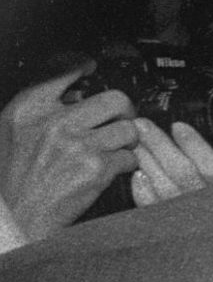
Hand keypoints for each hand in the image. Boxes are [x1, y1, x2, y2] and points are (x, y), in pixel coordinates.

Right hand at [0, 67, 138, 239]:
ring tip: (115, 148)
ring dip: (127, 140)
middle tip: (120, 118)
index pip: (64, 70)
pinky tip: (111, 169)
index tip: (91, 66)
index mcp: (30, 109)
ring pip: (128, 129)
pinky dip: (125, 164)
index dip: (82, 65)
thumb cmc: (14, 178)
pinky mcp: (96, 169)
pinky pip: (129, 157)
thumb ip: (41, 108)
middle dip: (124, 110)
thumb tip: (74, 91)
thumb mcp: (14, 131)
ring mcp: (78, 145)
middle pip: (114, 98)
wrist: (17, 216)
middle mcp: (54, 123)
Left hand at [127, 119, 212, 207]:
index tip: (179, 126)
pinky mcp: (168, 222)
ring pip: (162, 185)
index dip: (195, 145)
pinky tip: (138, 173)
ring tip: (135, 142)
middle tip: (142, 125)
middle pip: (181, 172)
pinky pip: (152, 206)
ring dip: (146, 161)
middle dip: (159, 145)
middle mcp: (208, 202)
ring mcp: (186, 213)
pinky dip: (142, 189)